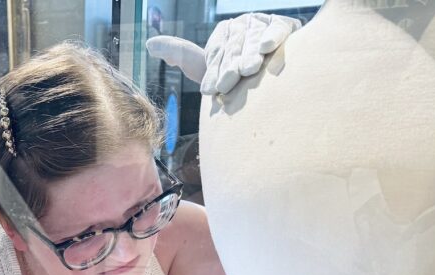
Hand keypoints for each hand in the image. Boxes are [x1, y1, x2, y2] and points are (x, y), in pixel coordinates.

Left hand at [146, 12, 300, 95]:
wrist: (269, 89)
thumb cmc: (235, 79)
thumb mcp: (205, 66)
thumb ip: (180, 53)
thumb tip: (149, 44)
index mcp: (222, 33)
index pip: (216, 52)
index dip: (214, 71)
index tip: (210, 90)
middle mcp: (242, 25)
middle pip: (234, 47)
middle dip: (230, 66)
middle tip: (227, 84)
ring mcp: (263, 24)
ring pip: (253, 40)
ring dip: (249, 55)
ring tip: (248, 70)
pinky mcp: (285, 25)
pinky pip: (278, 29)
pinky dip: (272, 37)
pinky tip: (265, 48)